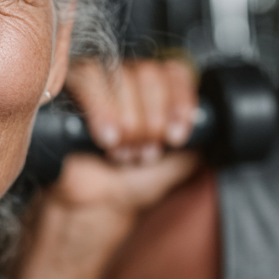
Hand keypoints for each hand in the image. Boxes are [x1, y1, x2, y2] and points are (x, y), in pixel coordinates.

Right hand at [51, 58, 202, 213]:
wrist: (94, 206)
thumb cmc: (130, 184)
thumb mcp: (177, 165)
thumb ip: (197, 141)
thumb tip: (209, 122)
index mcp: (155, 92)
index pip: (175, 72)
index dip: (180, 100)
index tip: (178, 135)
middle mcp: (128, 80)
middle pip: (148, 72)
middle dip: (151, 120)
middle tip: (145, 151)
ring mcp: (99, 81)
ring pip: (120, 75)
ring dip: (127, 121)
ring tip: (122, 152)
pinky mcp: (69, 87)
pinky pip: (87, 79)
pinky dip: (101, 109)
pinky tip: (107, 138)